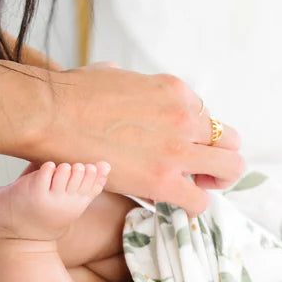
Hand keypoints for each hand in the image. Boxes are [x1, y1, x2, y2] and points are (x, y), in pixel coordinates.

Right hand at [27, 64, 242, 213]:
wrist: (49, 114)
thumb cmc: (72, 94)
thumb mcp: (116, 74)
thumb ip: (134, 86)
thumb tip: (125, 84)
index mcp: (176, 91)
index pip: (207, 116)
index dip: (196, 134)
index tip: (180, 145)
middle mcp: (185, 117)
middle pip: (232, 140)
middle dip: (220, 156)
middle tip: (202, 170)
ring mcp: (177, 149)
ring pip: (231, 168)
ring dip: (218, 180)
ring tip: (198, 187)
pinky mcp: (162, 180)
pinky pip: (200, 201)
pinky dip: (195, 206)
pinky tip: (179, 205)